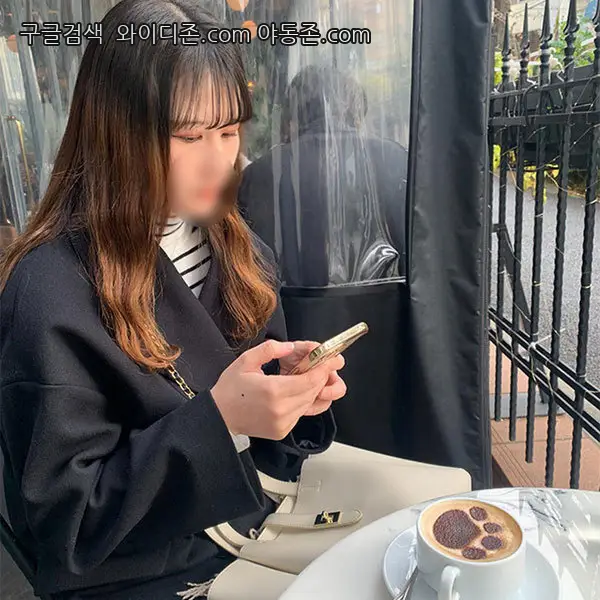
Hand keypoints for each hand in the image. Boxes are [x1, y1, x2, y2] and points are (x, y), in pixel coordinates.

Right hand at [210, 340, 344, 439]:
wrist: (219, 417)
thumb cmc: (230, 389)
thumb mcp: (246, 361)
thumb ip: (270, 350)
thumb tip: (290, 347)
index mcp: (273, 390)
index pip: (310, 380)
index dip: (324, 368)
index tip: (331, 359)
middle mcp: (281, 409)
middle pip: (314, 391)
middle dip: (322, 376)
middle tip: (324, 364)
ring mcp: (283, 423)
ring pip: (310, 403)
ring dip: (314, 389)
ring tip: (310, 376)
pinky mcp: (283, 431)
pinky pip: (302, 413)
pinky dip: (305, 401)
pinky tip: (298, 391)